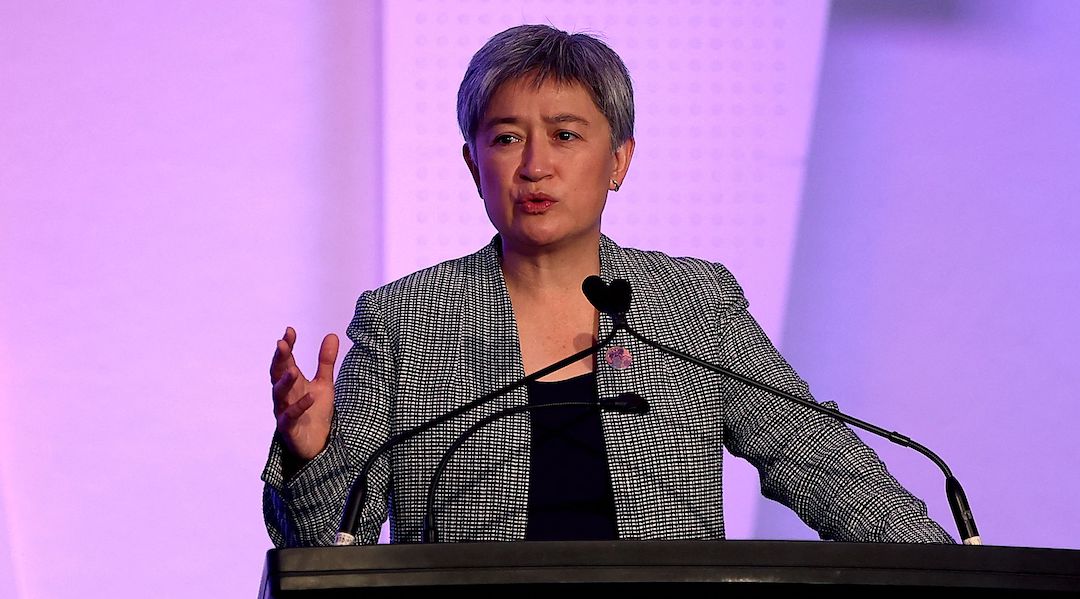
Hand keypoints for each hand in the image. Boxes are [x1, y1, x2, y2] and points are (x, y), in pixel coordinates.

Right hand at [270, 327, 338, 460]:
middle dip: (279, 359)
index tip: (290, 331)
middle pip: (277, 374)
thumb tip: (332, 334)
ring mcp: (284, 411)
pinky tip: (311, 397)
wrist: (318, 443)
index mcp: (292, 382)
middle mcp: (285, 395)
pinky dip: (299, 406)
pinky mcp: (289, 428)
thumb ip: (325, 361)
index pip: (285, 360)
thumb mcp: (324, 383)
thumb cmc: (316, 411)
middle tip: (281, 344)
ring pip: (279, 394)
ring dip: (284, 381)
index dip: (287, 346)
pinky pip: (290, 416)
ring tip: (293, 369)